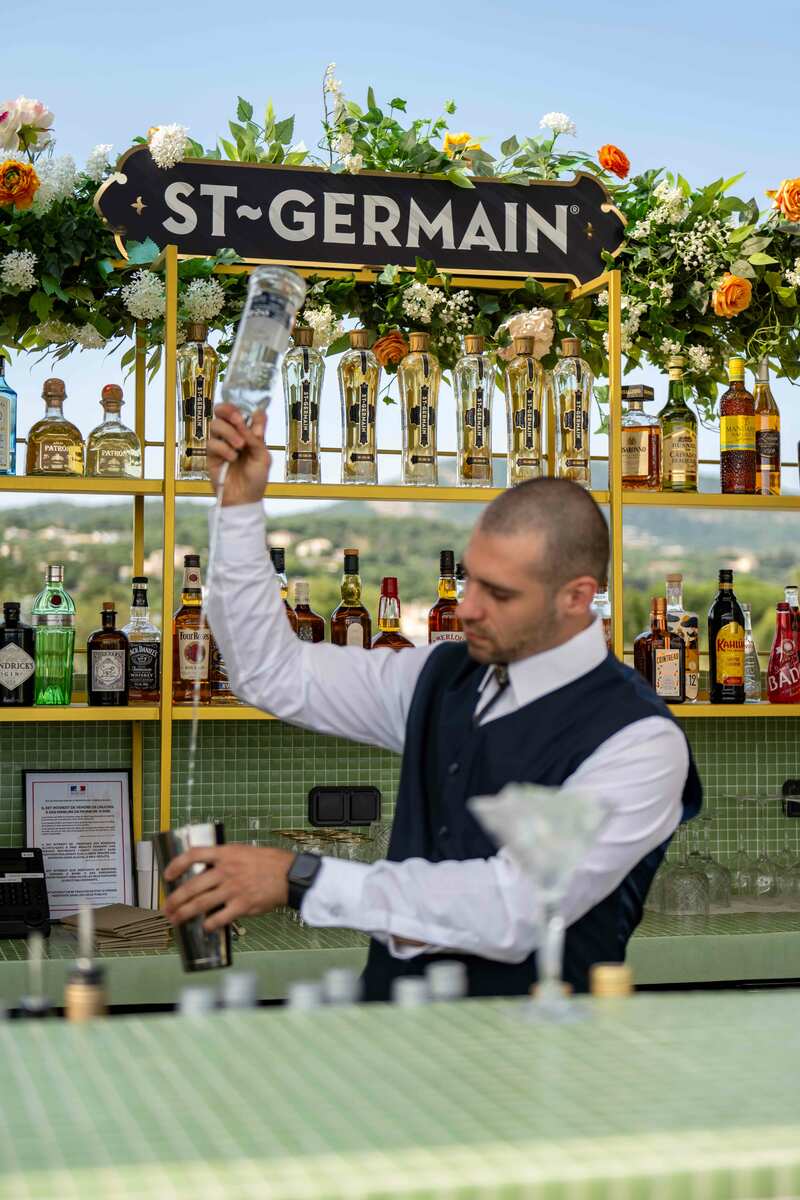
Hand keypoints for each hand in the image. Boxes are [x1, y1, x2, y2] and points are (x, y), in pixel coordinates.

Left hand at [162, 844, 293, 931]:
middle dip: (175, 899)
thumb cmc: (269, 862)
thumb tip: (206, 872)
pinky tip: (205, 927)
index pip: (194, 854)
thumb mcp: (244, 852)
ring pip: (201, 904)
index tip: (167, 874)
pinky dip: (209, 924)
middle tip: (167, 907)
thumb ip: (225, 860)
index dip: (176, 864)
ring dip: (184, 913)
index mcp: (226, 854)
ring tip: (176, 919)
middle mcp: (226, 871)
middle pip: (192, 886)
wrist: (290, 875)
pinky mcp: (242, 905)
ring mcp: (233, 889)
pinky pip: (219, 918)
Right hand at [207, 403, 270, 505]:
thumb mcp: (263, 457)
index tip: (250, 416)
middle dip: (228, 411)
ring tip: (240, 446)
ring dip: (229, 433)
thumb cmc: (256, 479)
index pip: (240, 411)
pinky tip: (232, 458)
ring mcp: (221, 443)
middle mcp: (232, 434)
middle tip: (238, 420)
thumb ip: (257, 437)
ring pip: (216, 425)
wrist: (245, 499)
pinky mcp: (211, 455)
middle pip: (221, 411)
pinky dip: (223, 449)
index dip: (242, 409)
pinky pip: (212, 443)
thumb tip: (255, 414)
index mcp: (247, 432)